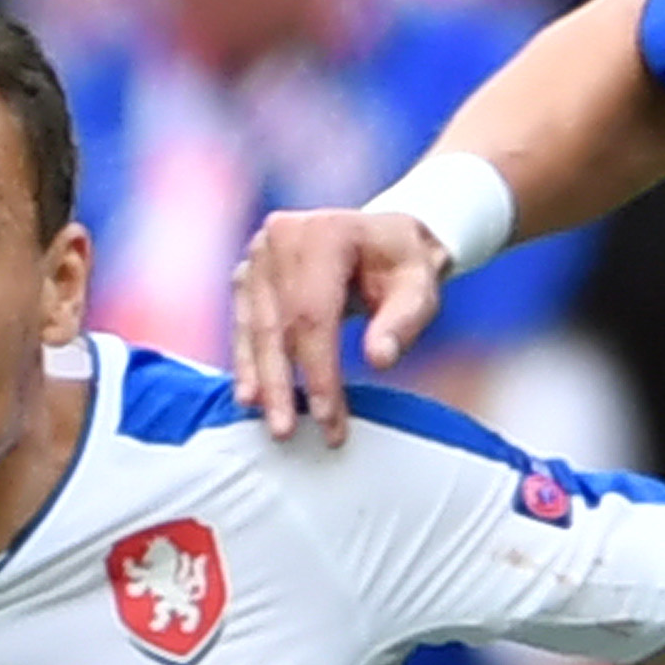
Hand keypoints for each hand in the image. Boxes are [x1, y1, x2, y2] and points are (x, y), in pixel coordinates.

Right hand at [229, 208, 448, 441]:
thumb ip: (404, 321)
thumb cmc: (404, 264)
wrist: (383, 237)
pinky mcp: (248, 273)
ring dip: (261, 378)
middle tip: (287, 432)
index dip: (317, 370)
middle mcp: (281, 236)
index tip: (327, 417)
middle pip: (278, 322)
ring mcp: (258, 253)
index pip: (314, 313)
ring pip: (255, 326)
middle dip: (283, 383)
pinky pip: (244, 323)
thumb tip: (379, 360)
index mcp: (325, 232)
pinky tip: (251, 394)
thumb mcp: (420, 286)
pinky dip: (248, 361)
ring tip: (270, 420)